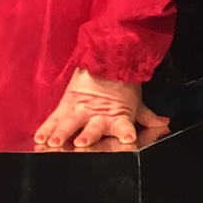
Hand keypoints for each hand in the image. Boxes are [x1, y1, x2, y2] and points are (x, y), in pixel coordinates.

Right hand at [32, 69, 169, 150]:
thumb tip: (164, 124)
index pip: (123, 126)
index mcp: (118, 116)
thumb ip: (148, 117)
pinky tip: (38, 137)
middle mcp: (99, 115)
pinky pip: (54, 118)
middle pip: (93, 128)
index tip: (128, 138)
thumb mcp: (136, 103)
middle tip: (82, 143)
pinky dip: (46, 128)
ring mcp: (81, 110)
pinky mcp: (66, 104)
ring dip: (63, 133)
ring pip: (70, 124)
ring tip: (55, 142)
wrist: (108, 58)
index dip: (126, 132)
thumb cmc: (123, 86)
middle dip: (88, 136)